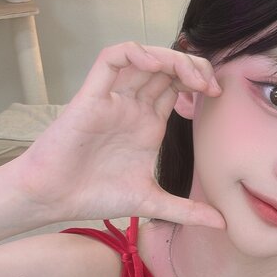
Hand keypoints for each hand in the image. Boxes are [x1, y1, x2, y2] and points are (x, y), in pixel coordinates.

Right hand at [10, 42, 225, 228]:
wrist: (54, 199)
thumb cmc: (95, 195)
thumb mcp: (152, 203)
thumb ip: (186, 211)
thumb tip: (222, 223)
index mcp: (149, 122)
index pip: (178, 85)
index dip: (200, 82)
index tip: (218, 96)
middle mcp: (133, 105)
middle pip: (166, 66)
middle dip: (193, 67)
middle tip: (211, 86)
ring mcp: (113, 98)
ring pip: (144, 57)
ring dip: (171, 58)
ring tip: (191, 76)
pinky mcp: (92, 96)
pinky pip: (111, 58)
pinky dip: (134, 53)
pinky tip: (154, 65)